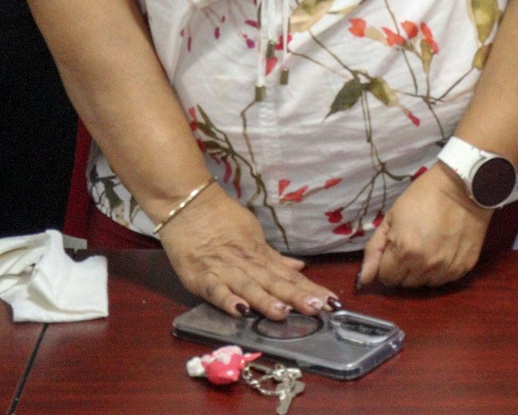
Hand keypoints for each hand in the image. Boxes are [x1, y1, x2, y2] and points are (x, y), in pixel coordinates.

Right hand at [156, 186, 336, 320]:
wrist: (186, 203)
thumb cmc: (220, 219)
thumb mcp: (252, 235)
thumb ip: (273, 257)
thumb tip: (300, 268)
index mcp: (259, 255)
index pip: (289, 276)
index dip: (310, 289)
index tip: (331, 302)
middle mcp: (246, 263)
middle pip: (274, 282)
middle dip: (296, 296)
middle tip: (317, 309)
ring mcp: (223, 269)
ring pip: (249, 286)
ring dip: (266, 300)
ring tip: (285, 313)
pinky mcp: (200, 276)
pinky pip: (216, 289)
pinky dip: (228, 300)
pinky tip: (241, 311)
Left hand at [358, 165, 488, 288]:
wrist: (462, 187)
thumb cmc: (422, 197)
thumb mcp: (392, 217)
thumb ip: (375, 249)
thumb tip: (364, 279)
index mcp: (404, 252)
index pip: (386, 278)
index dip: (387, 264)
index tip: (395, 250)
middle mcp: (425, 266)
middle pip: (405, 283)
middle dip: (403, 268)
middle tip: (412, 246)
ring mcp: (446, 269)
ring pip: (424, 284)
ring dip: (422, 271)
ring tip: (428, 248)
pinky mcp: (463, 269)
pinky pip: (444, 280)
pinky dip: (440, 270)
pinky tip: (443, 250)